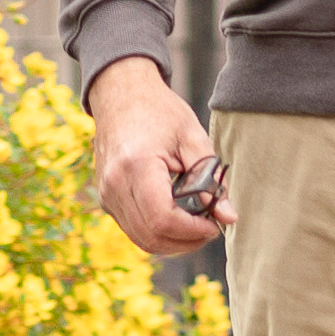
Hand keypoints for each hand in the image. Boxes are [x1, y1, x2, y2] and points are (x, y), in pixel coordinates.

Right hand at [86, 57, 229, 257]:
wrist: (120, 93)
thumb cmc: (159, 110)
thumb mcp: (192, 136)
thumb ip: (211, 178)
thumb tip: (229, 217)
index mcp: (137, 165)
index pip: (163, 219)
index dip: (192, 231)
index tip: (214, 225)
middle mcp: (114, 184)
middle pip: (151, 237)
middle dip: (185, 242)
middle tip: (210, 229)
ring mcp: (106, 193)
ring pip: (140, 239)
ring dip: (172, 242)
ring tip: (196, 226)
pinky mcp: (105, 198)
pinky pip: (132, 228)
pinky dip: (156, 232)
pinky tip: (177, 218)